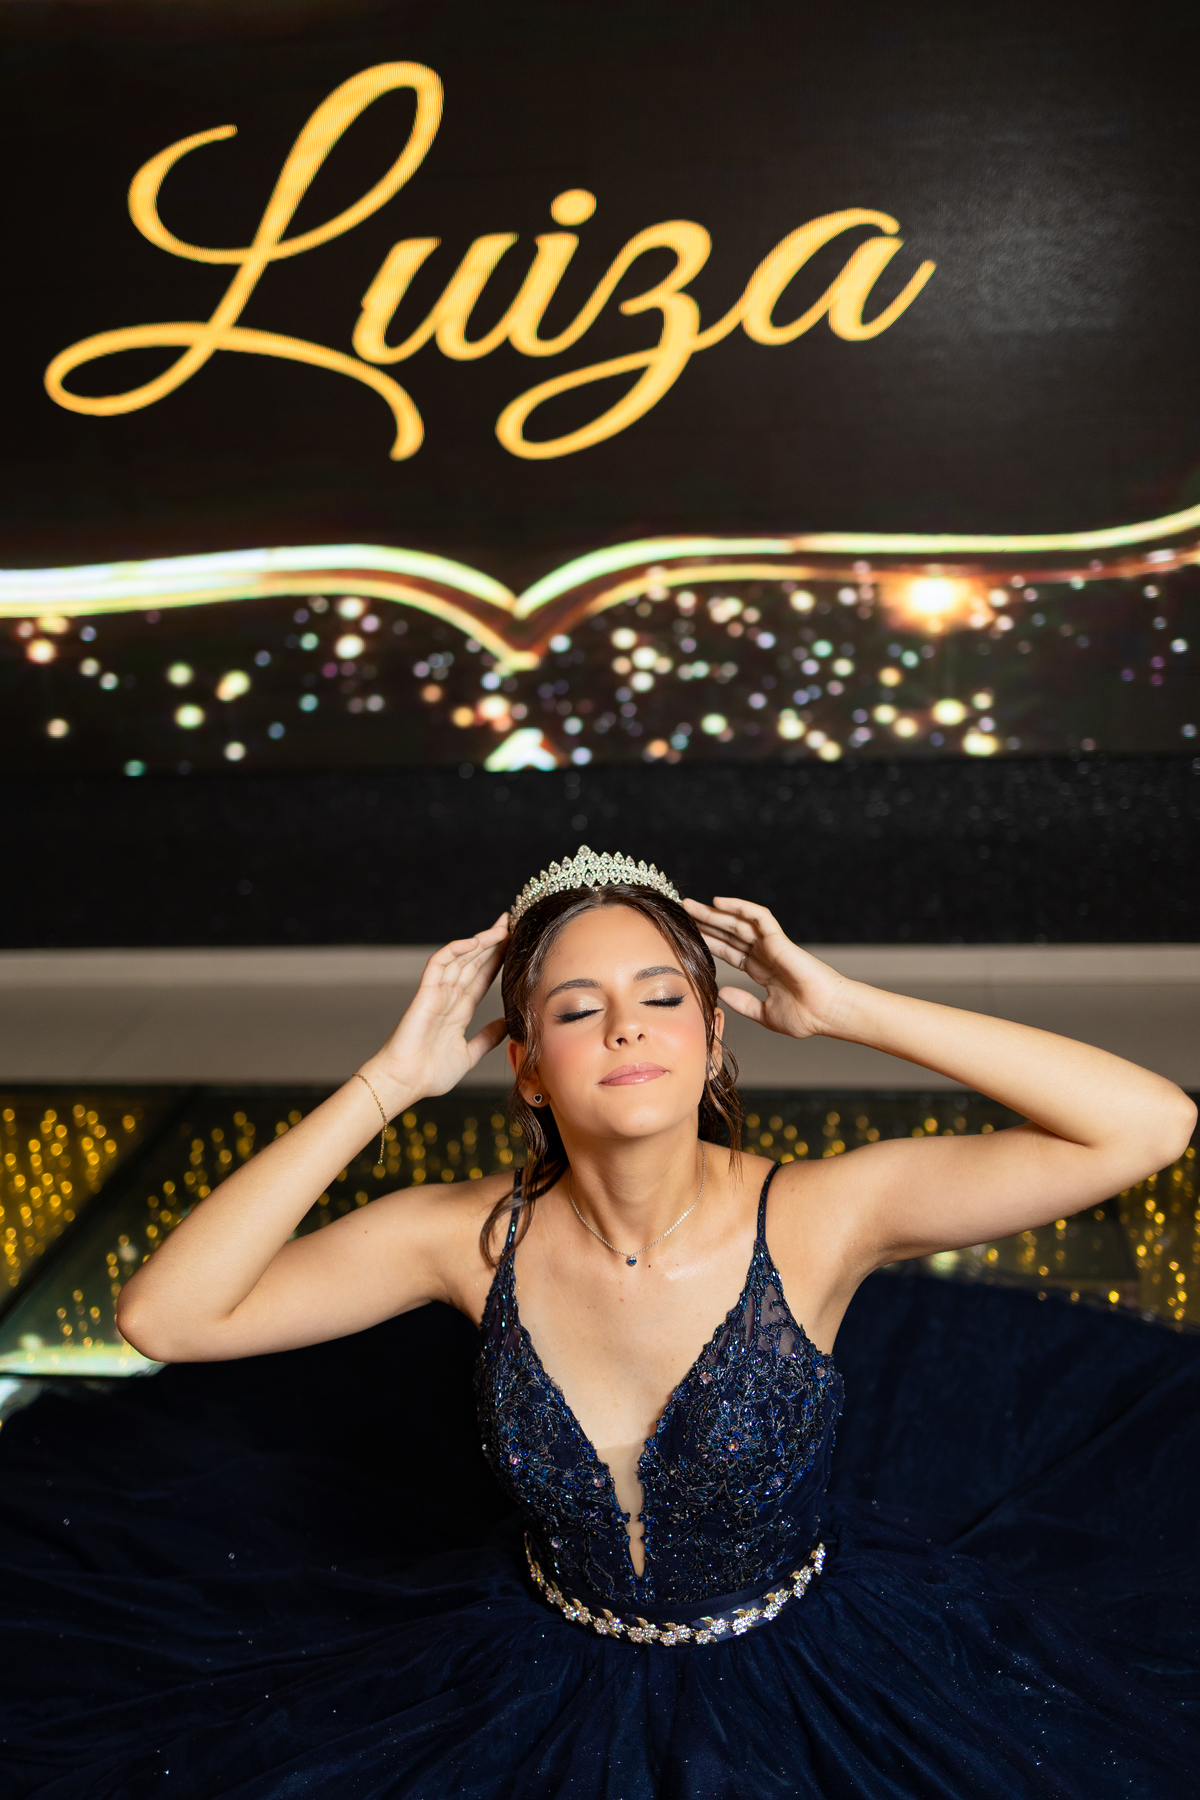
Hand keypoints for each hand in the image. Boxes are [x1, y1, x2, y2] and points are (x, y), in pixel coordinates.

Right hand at [365, 917, 509, 1105]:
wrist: (405, 1083)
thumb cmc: (430, 1074)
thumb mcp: (470, 1054)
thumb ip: (487, 1037)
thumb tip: (508, 1024)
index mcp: (458, 1011)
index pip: (482, 978)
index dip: (498, 960)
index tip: (515, 945)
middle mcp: (449, 998)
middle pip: (474, 962)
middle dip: (493, 943)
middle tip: (512, 922)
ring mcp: (437, 994)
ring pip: (461, 959)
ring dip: (481, 942)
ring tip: (501, 927)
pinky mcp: (425, 993)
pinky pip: (438, 964)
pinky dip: (454, 950)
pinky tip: (474, 942)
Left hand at [683, 896, 848, 1039]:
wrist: (827, 1013)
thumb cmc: (805, 1017)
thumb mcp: (765, 1014)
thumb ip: (743, 1002)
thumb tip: (721, 992)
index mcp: (761, 972)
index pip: (729, 952)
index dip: (709, 942)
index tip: (687, 937)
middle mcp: (765, 955)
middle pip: (729, 934)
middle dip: (706, 923)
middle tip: (683, 911)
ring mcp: (771, 946)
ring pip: (738, 922)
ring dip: (714, 912)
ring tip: (691, 904)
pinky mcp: (779, 940)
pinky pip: (758, 917)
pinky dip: (739, 907)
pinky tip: (718, 902)